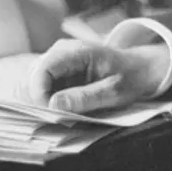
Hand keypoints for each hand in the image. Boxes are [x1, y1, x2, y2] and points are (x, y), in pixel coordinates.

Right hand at [27, 39, 169, 111]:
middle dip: (38, 100)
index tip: (50, 113)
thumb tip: (53, 105)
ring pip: (31, 84)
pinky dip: (45, 103)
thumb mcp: (115, 91)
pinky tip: (61, 112)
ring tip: (62, 116)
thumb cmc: (131, 77)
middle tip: (58, 119)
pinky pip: (41, 88)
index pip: (42, 68)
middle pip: (31, 76)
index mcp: (77, 51)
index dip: (38, 92)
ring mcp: (57, 61)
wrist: (140, 68)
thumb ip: (85, 97)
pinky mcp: (57, 73)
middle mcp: (61, 52)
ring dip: (40, 103)